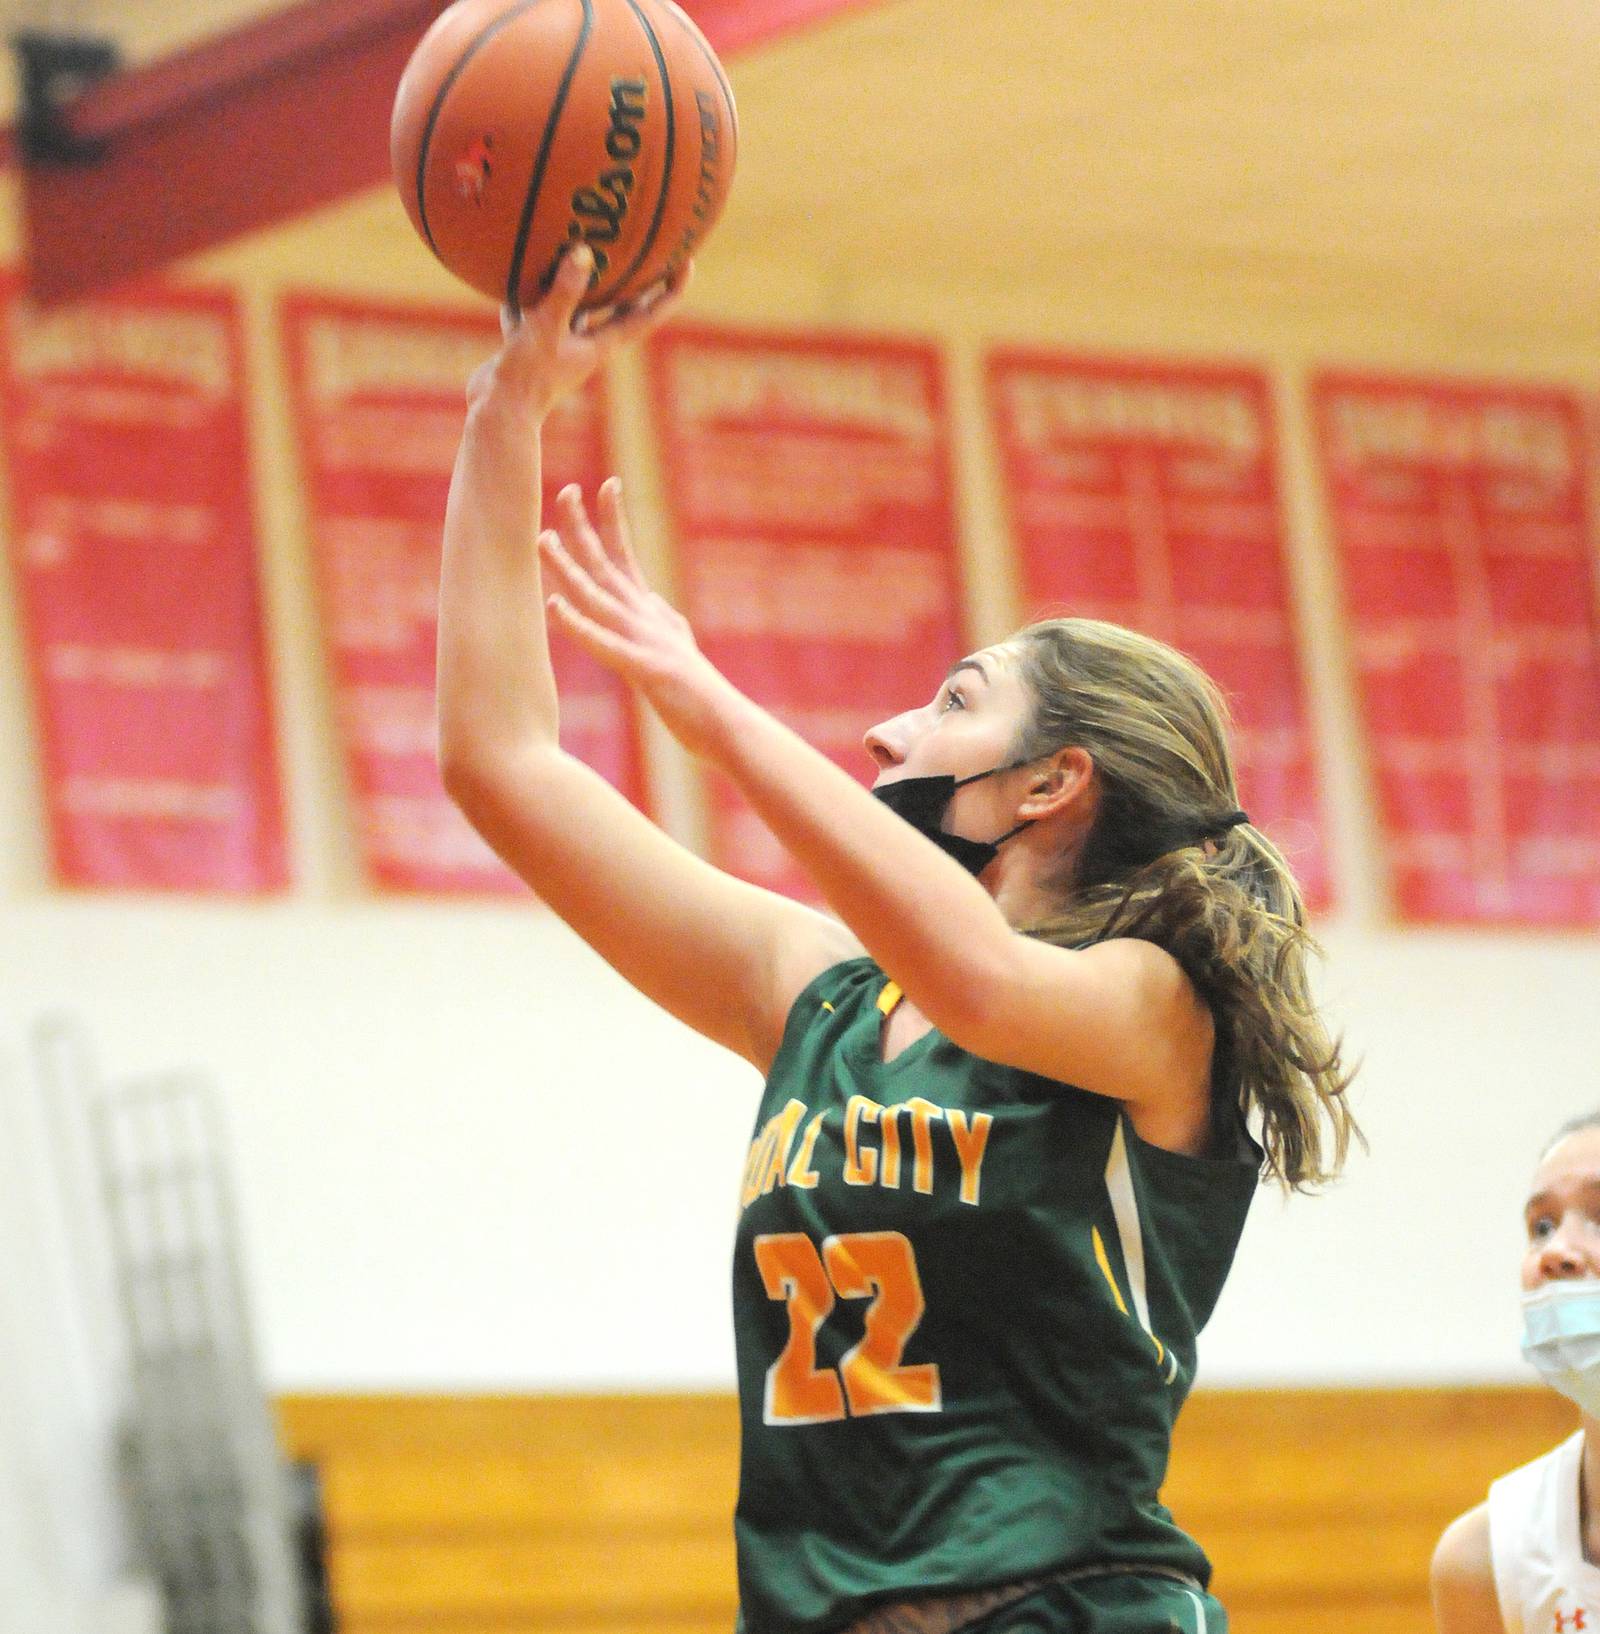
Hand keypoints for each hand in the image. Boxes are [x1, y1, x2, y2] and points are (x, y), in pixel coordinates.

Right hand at [467, 246, 690, 419]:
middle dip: (635, 283)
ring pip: (576, 310)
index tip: (685, 263)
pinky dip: (529, 295)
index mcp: (602, 346)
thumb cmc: (526, 376)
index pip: (647, 315)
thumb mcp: (546, 328)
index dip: (668, 291)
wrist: (496, 413)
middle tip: (648, 252)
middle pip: (620, 310)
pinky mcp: (531, 347)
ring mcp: (559, 347)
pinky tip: (518, 271)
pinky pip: (534, 314)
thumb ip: (565, 292)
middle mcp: (586, 346)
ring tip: (584, 252)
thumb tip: (583, 253)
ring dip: (580, 285)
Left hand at [540, 479, 735, 757]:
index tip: (606, 484)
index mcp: (653, 616)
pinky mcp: (647, 671)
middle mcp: (648, 620)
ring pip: (599, 597)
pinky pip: (605, 644)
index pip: (627, 558)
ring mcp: (647, 643)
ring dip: (568, 569)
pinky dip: (578, 625)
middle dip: (584, 528)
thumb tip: (653, 601)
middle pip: (608, 566)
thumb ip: (663, 625)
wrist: (732, 728)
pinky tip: (555, 607)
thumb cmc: (703, 700)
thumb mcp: (679, 651)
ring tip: (542, 540)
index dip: (614, 521)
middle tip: (566, 491)